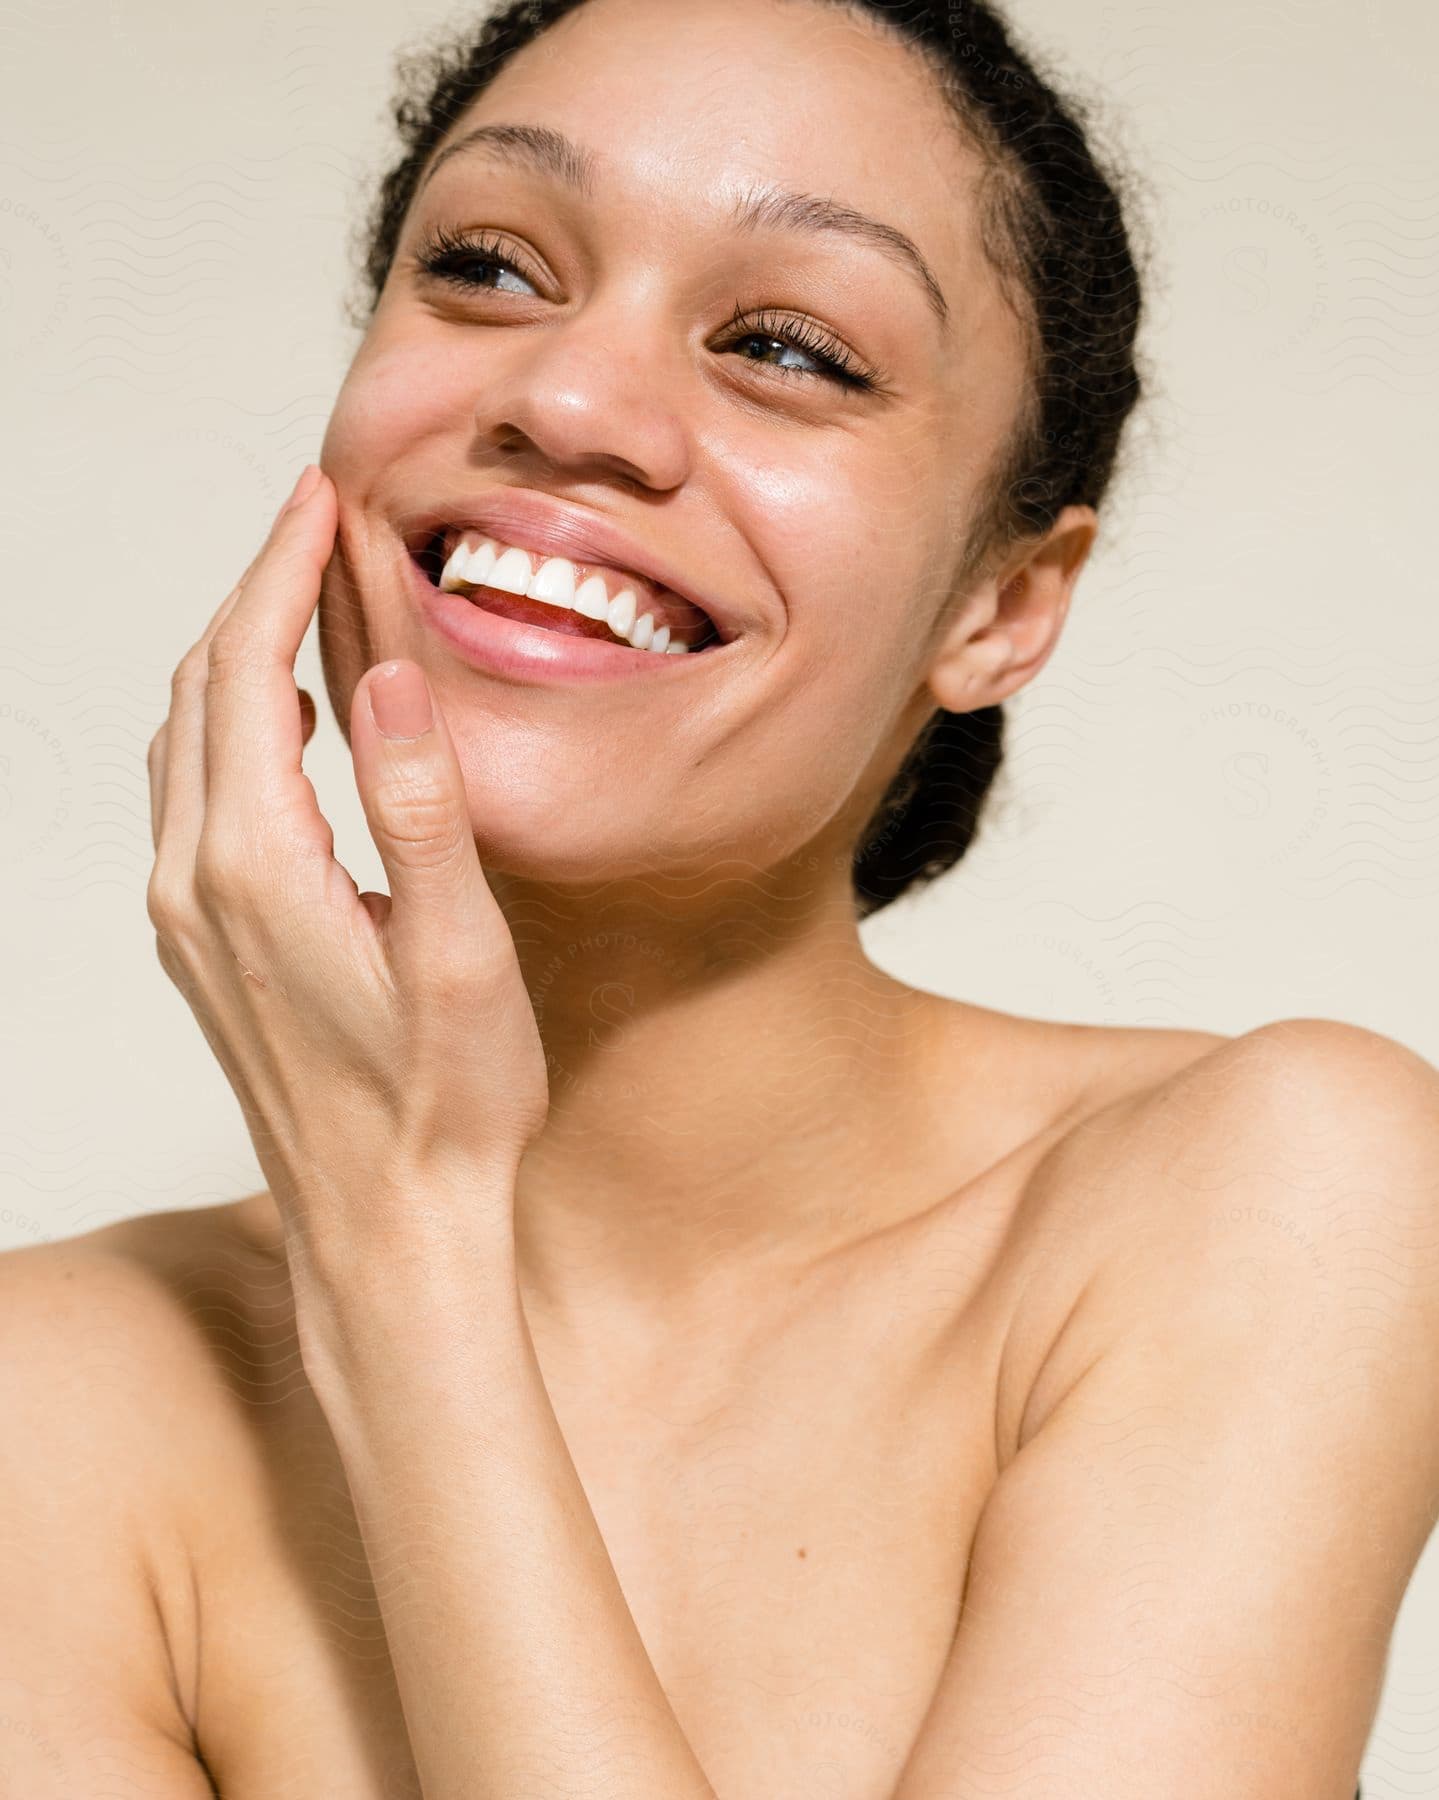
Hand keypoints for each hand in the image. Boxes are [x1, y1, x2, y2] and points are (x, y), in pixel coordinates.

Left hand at [145, 465, 549, 1275]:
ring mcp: (187, 921)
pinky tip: (279, 726)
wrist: (387, 1232)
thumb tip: (389, 683)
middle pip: (201, 691)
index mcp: (257, 867)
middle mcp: (196, 884)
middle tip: (316, 521)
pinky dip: (227, 729)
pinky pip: (191, 801)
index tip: (321, 498)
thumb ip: (423, 815)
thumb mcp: (460, 958)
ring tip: (301, 598)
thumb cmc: (445, 1109)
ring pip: (186, 744)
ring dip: (235, 655)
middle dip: (254, 591)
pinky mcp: (203, 949)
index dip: (280, 570)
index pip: (245, 670)